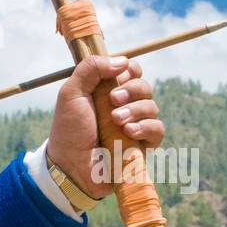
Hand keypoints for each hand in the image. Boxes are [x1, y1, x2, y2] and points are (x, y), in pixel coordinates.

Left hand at [46, 55, 164, 199]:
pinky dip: (146, 127)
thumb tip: (122, 61)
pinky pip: (158, 129)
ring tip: (115, 120)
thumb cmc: (69, 130)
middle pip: (144, 86)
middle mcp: (125, 106)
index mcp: (109, 90)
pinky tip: (129, 132)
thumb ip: (90, 69)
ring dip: (135, 110)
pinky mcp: (142, 145)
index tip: (118, 76)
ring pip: (152, 106)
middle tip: (112, 101)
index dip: (129, 70)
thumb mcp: (71, 94)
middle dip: (131, 90)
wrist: (69, 165)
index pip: (132, 71)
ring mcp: (135, 125)